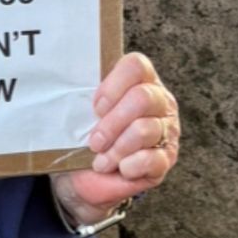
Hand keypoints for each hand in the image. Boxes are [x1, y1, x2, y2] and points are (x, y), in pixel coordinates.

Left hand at [52, 52, 178, 225]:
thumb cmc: (89, 131)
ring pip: (145, 129)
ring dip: (117, 148)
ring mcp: (167, 129)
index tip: (96, 107)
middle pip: (142, 98)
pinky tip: (120, 168)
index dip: (113, 85)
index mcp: (140, 80)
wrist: (89, 170)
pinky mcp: (167, 158)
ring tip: (102, 159)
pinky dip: (130, 165)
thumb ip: (85, 94)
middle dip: (112, 122)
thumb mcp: (85, 109)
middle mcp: (160, 100)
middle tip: (95, 140)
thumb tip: (70, 89)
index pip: (136, 66)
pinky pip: (152, 159)